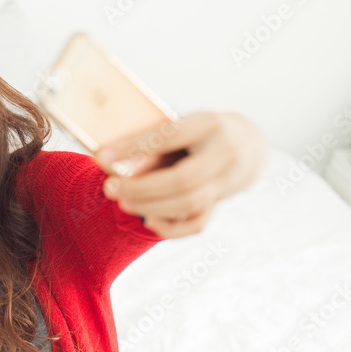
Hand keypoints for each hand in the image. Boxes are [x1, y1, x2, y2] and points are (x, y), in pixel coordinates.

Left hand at [96, 111, 267, 237]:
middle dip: (142, 188)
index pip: (169, 137)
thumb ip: (154, 143)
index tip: (102, 157)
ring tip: (123, 201)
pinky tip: (149, 219)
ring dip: (151, 207)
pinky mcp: (222, 201)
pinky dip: (170, 227)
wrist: (248, 143)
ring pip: (191, 203)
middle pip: (183, 179)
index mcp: (208, 125)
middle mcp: (224, 153)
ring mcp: (228, 180)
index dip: (134, 148)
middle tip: (111, 188)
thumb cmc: (199, 132)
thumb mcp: (181, 125)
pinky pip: (198, 222)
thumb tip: (113, 162)